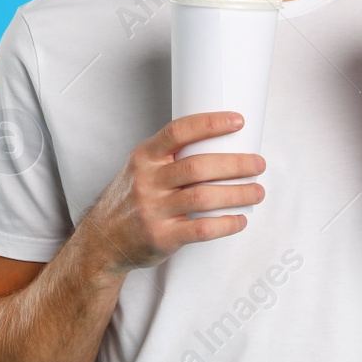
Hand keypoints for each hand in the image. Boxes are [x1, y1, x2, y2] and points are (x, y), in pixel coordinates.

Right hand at [80, 111, 265, 275]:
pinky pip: (202, 229)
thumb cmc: (131, 199)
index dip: (211, 124)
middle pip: (198, 166)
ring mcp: (153, 210)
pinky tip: (239, 219)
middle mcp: (147, 181)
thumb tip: (220, 143)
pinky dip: (226, 224)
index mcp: (145, 157)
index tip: (238, 121)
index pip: (179, 131)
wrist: (104, 240)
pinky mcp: (162, 237)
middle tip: (258, 164)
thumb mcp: (141, 168)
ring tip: (257, 191)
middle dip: (235, 164)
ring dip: (238, 193)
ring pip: (204, 197)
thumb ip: (171, 157)